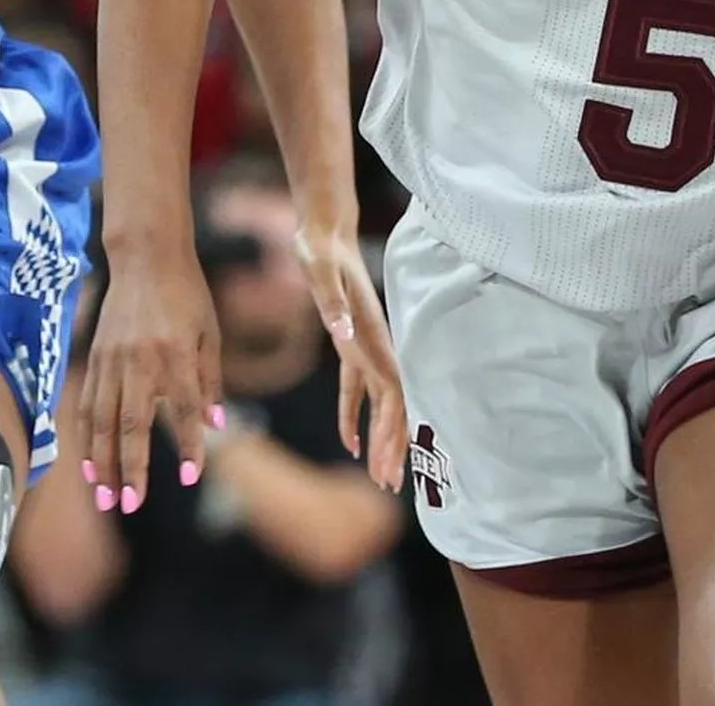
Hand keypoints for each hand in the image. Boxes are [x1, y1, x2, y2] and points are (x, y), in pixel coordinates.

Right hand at [77, 239, 222, 513]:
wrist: (147, 257)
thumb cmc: (187, 294)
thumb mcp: (210, 334)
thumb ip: (210, 382)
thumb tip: (215, 426)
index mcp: (177, 356)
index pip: (183, 412)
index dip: (189, 446)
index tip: (192, 477)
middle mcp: (141, 363)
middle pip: (132, 427)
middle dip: (130, 470)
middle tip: (129, 505)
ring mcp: (112, 361)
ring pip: (102, 423)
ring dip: (102, 463)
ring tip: (105, 497)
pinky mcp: (95, 357)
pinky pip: (87, 405)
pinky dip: (86, 438)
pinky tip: (89, 464)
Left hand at [295, 224, 408, 490]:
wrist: (323, 229)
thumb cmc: (320, 249)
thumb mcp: (320, 271)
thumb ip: (331, 302)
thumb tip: (343, 333)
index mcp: (372, 335)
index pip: (392, 395)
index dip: (394, 431)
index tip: (390, 465)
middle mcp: (376, 345)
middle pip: (393, 406)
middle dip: (394, 446)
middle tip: (390, 486)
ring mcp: (366, 346)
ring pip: (380, 403)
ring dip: (381, 438)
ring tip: (380, 475)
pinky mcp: (352, 345)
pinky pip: (358, 390)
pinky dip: (354, 418)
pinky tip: (348, 442)